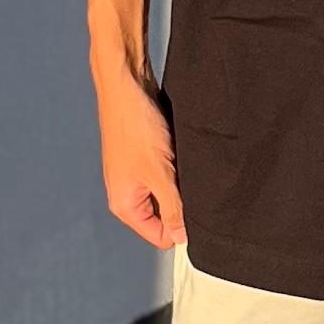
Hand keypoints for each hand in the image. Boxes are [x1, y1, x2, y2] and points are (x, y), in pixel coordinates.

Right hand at [95, 64, 185, 249]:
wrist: (127, 84)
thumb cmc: (135, 126)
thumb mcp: (160, 173)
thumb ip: (173, 208)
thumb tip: (182, 238)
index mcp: (124, 205)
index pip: (160, 236)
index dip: (182, 228)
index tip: (200, 211)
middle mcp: (127, 194)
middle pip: (165, 215)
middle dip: (182, 202)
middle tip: (190, 180)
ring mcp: (135, 175)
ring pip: (169, 192)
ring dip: (180, 181)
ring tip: (181, 161)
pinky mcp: (144, 157)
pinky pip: (167, 172)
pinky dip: (177, 165)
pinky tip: (179, 150)